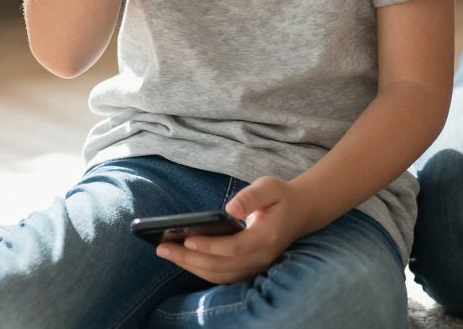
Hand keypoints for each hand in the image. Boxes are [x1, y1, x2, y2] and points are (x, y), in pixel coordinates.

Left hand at [154, 176, 309, 284]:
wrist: (301, 212)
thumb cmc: (281, 196)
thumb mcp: (270, 186)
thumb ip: (251, 196)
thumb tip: (229, 209)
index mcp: (267, 237)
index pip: (234, 248)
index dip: (210, 246)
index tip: (186, 238)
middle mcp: (262, 257)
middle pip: (221, 266)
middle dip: (189, 258)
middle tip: (161, 248)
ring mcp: (256, 267)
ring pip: (219, 275)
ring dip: (191, 266)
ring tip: (166, 253)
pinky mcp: (250, 269)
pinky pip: (222, 276)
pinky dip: (200, 270)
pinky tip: (183, 259)